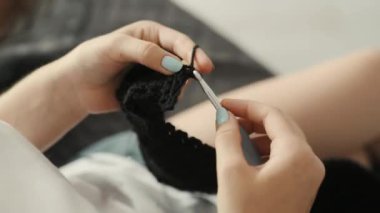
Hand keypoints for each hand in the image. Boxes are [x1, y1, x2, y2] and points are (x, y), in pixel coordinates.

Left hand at [60, 20, 213, 113]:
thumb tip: (175, 64)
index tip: (204, 67)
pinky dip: (170, 97)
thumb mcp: (116, 47)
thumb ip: (145, 52)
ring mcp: (154, 72)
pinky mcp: (150, 90)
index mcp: (150, 34)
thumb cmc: (92, 59)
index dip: (193, 53)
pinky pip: (167, 93)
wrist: (76, 87)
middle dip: (191, 69)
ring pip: (178, 78)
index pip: (178, 41)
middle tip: (198, 80)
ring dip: (180, 85)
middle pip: (183, 60)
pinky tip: (164, 99)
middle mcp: (156, 52)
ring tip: (173, 91)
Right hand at [215, 99, 324, 212]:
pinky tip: (247, 154)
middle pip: (280, 124)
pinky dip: (264, 149)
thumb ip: (226, 137)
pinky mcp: (301, 184)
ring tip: (234, 136)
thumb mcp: (231, 172)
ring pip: (282, 139)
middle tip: (226, 117)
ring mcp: (308, 174)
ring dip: (257, 133)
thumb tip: (222, 117)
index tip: (223, 104)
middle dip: (252, 117)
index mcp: (297, 155)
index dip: (245, 105)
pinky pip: (284, 155)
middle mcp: (309, 162)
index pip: (272, 115)